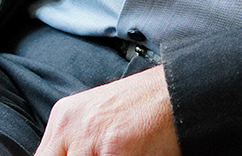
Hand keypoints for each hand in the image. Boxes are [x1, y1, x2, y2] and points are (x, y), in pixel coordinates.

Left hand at [35, 65, 179, 155]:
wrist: (179, 92)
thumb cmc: (144, 109)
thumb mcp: (97, 117)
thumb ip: (74, 143)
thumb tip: (66, 155)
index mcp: (63, 116)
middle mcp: (70, 124)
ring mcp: (89, 136)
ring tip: (123, 153)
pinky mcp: (113, 148)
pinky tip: (133, 155)